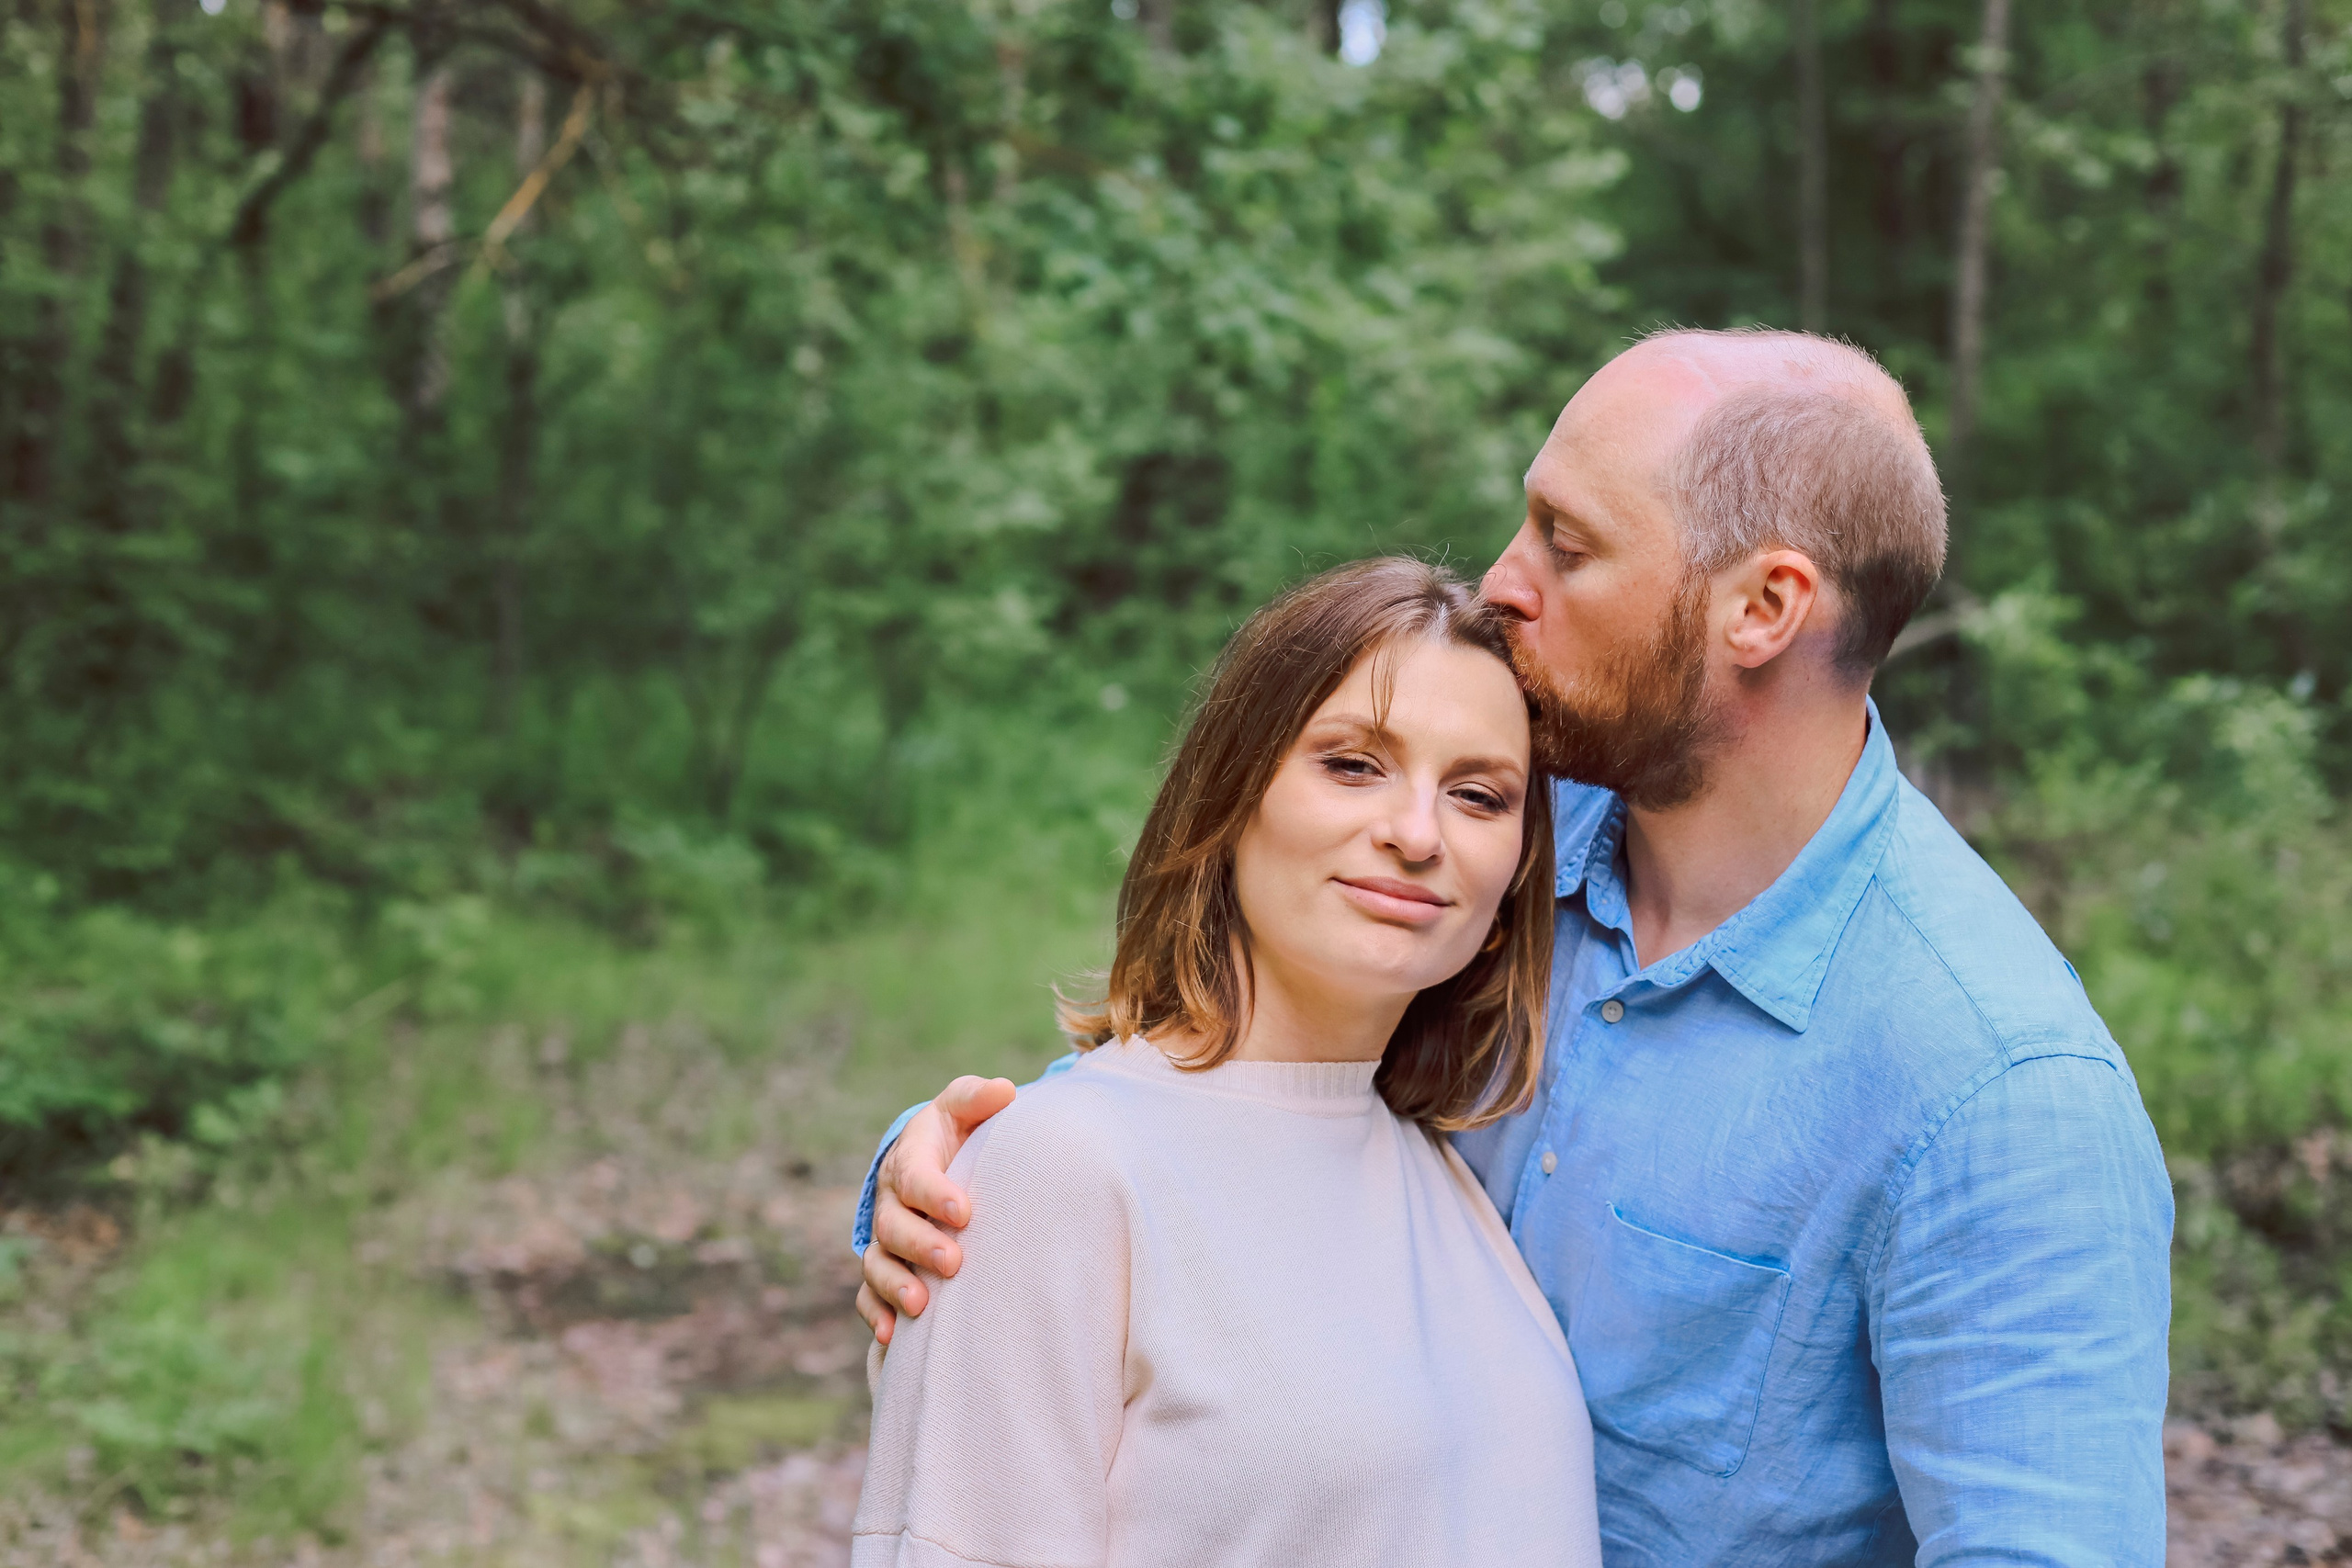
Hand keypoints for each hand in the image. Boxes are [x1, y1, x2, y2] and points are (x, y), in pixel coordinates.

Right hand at [855, 1074, 1017, 1344]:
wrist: (936, 1159)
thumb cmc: (957, 1132)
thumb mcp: (963, 1108)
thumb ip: (978, 1098)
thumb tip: (1005, 1091)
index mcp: (910, 1159)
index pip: (916, 1177)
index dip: (935, 1195)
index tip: (964, 1212)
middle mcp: (891, 1200)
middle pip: (894, 1227)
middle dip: (920, 1245)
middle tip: (953, 1262)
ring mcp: (885, 1237)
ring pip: (877, 1263)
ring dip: (895, 1284)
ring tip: (920, 1305)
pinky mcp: (885, 1265)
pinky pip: (868, 1293)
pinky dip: (877, 1313)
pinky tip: (893, 1336)